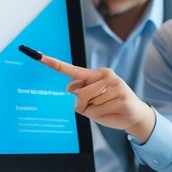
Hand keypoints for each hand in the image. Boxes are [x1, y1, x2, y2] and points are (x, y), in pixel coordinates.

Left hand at [36, 54, 155, 141]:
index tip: (37, 55)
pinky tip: (113, 111)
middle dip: (83, 106)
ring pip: (89, 103)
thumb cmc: (110, 107)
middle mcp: (106, 75)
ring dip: (94, 111)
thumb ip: (80, 93)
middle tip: (96, 107)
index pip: (72, 69)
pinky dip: (101, 115)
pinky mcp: (122, 97)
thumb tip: (70, 89)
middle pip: (79, 94)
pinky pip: (99, 109)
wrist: (134, 116)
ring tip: (107, 108)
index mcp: (96, 74)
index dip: (54, 63)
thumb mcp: (91, 101)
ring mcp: (115, 85)